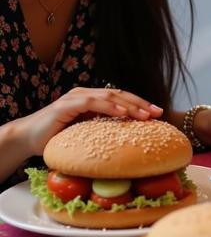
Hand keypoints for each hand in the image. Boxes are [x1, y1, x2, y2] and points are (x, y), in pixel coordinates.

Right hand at [16, 87, 162, 156]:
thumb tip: (128, 143)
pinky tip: (122, 112)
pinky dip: (108, 106)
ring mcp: (76, 97)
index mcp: (92, 99)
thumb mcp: (85, 133)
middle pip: (120, 95)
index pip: (121, 98)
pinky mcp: (66, 105)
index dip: (140, 104)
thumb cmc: (56, 138)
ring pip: (109, 96)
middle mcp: (86, 94)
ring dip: (129, 105)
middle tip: (158, 113)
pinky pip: (91, 102)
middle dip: (141, 103)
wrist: (26, 139)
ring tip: (145, 114)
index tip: (158, 114)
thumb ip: (102, 131)